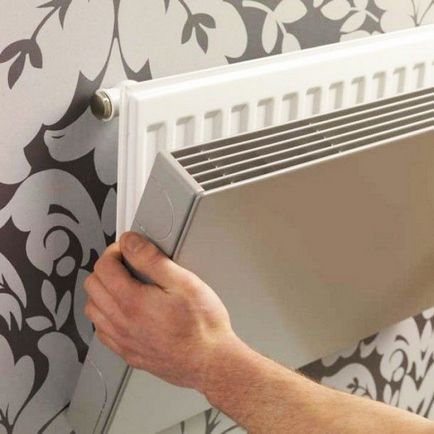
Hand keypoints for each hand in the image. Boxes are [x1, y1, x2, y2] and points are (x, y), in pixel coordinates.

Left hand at [83, 231, 237, 391]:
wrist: (211, 362)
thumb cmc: (203, 325)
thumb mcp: (184, 282)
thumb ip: (152, 259)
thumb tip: (131, 243)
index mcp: (133, 302)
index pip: (104, 267)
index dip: (115, 251)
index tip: (128, 250)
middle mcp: (121, 323)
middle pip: (92, 286)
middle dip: (107, 268)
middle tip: (127, 264)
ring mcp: (123, 341)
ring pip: (93, 309)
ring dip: (103, 291)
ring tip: (125, 285)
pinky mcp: (128, 354)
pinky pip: (102, 331)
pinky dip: (106, 315)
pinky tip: (124, 311)